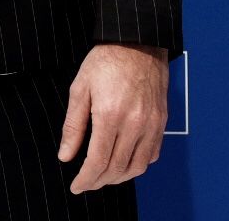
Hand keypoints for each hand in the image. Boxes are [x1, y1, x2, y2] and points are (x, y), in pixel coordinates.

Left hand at [58, 43, 168, 192]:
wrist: (138, 41)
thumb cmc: (107, 60)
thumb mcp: (80, 88)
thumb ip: (73, 126)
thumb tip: (66, 155)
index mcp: (110, 114)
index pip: (98, 161)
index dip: (86, 179)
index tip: (77, 186)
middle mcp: (134, 122)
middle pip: (117, 168)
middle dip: (99, 181)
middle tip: (87, 183)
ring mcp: (152, 123)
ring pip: (138, 166)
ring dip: (120, 177)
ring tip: (105, 176)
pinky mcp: (162, 120)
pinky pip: (153, 153)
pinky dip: (138, 164)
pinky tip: (125, 161)